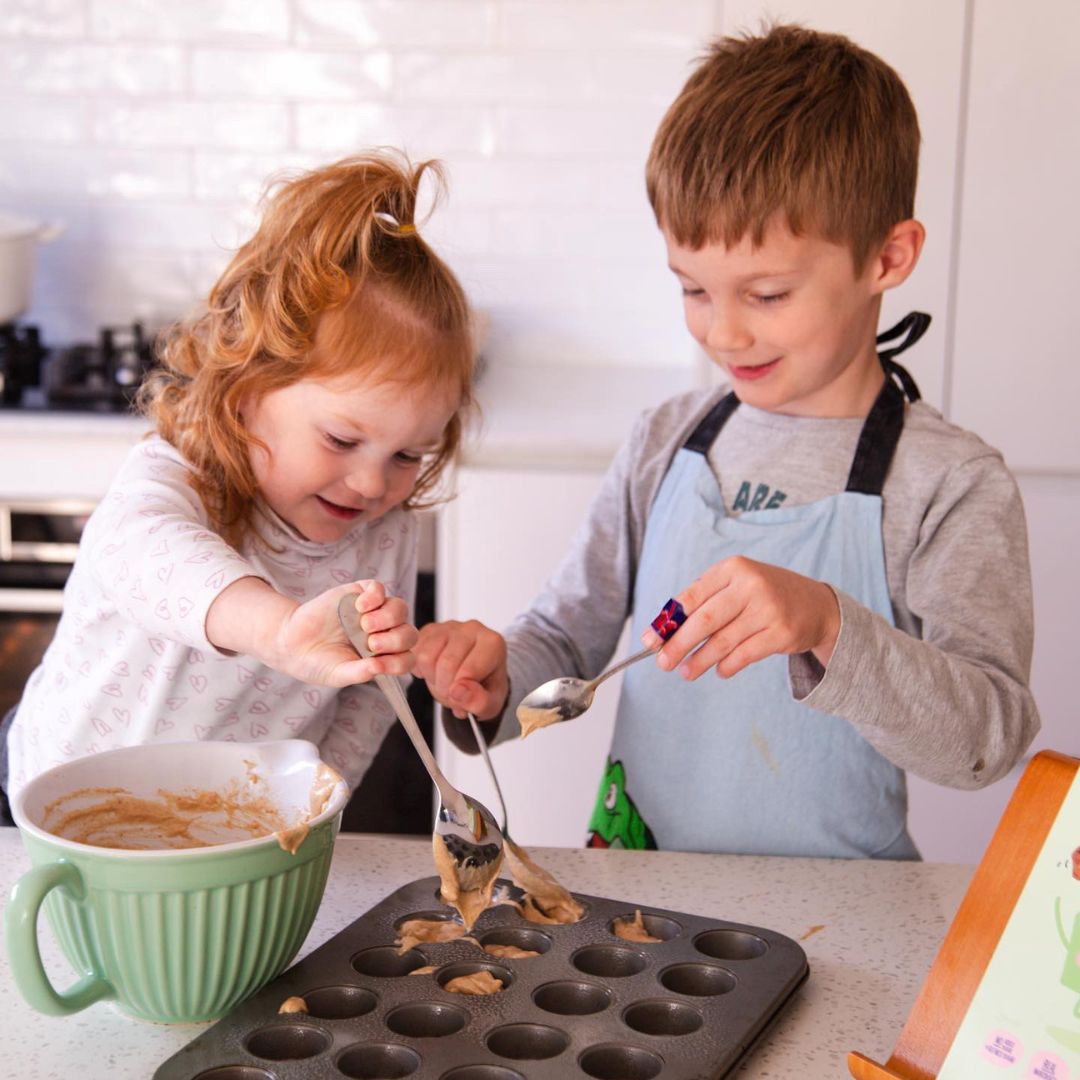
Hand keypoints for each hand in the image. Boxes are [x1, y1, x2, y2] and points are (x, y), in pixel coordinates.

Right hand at [209, 577, 415, 686]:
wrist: (292, 642)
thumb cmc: (318, 662)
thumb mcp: (338, 674)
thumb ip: (359, 673)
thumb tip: (378, 668)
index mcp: (383, 657)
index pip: (406, 658)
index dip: (399, 661)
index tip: (380, 664)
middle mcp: (384, 633)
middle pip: (408, 633)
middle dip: (395, 639)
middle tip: (371, 644)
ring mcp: (374, 612)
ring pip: (399, 608)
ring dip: (388, 617)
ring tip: (365, 625)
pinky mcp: (360, 594)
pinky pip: (378, 588)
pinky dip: (375, 595)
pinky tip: (360, 605)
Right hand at [414, 619, 507, 719]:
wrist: (478, 675)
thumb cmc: (486, 686)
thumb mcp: (491, 704)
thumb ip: (479, 701)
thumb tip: (458, 691)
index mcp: (493, 643)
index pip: (467, 672)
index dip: (460, 694)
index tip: (463, 700)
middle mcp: (472, 629)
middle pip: (446, 664)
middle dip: (445, 689)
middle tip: (453, 695)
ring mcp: (449, 627)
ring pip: (426, 657)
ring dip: (432, 678)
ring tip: (445, 682)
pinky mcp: (430, 629)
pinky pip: (414, 652)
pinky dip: (421, 670)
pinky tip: (435, 672)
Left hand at [640, 556, 840, 679]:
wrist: (816, 605)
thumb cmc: (762, 595)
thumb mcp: (735, 585)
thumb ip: (703, 603)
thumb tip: (662, 632)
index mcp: (732, 568)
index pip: (691, 597)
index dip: (668, 622)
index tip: (649, 641)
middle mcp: (750, 585)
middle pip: (704, 620)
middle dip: (679, 644)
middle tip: (663, 663)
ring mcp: (768, 609)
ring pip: (723, 641)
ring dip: (700, 661)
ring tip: (686, 672)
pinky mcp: (781, 633)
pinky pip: (744, 655)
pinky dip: (727, 666)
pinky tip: (719, 670)